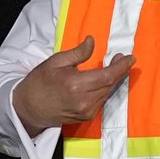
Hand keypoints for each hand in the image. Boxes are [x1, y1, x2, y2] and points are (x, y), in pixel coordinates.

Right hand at [12, 35, 134, 134]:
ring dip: (113, 80)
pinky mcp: (86, 117)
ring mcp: (86, 111)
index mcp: (76, 85)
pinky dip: (105, 89)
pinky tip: (103, 81)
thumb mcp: (56, 62)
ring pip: (107, 93)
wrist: (29, 108)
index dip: (121, 66)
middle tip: (122, 58)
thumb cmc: (40, 82)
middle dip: (119, 70)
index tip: (130, 58)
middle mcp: (84, 101)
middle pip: (110, 84)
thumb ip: (78, 53)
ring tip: (114, 66)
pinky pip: (101, 100)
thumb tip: (92, 41)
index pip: (107, 75)